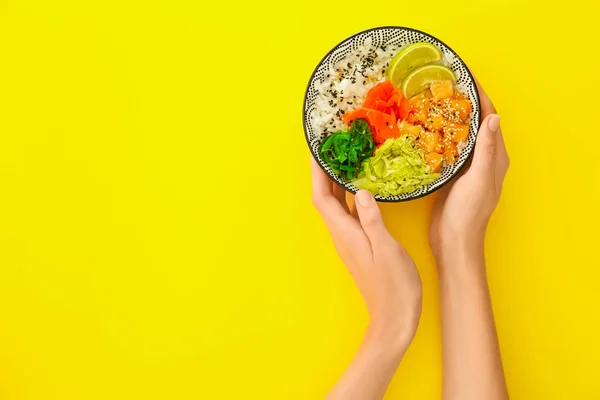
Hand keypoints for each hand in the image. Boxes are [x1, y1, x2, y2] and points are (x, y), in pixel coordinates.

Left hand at [311, 158, 421, 344]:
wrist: (394, 317)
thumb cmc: (394, 287)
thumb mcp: (387, 249)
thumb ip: (373, 220)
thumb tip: (359, 191)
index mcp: (346, 233)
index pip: (322, 198)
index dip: (316, 173)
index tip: (316, 150)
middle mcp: (343, 235)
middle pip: (325, 199)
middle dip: (323, 173)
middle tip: (330, 148)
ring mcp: (351, 241)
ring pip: (337, 206)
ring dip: (335, 183)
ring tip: (344, 161)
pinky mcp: (360, 245)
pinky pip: (349, 214)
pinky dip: (350, 197)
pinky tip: (362, 189)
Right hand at [429, 81, 509, 260]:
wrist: (453, 241)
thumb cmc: (468, 213)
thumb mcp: (479, 179)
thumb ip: (486, 149)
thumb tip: (492, 117)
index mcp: (494, 157)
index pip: (489, 117)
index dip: (479, 95)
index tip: (464, 75)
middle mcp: (483, 159)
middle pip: (474, 122)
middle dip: (462, 101)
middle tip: (442, 83)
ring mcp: (466, 167)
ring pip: (458, 134)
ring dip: (448, 117)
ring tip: (431, 99)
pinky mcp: (451, 175)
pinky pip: (446, 148)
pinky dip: (437, 135)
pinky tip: (423, 130)